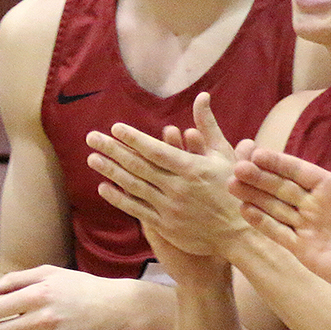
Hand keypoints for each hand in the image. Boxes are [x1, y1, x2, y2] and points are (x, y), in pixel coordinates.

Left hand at [86, 93, 244, 256]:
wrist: (238, 234)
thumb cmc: (233, 188)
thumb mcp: (224, 155)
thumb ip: (208, 126)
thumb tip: (201, 96)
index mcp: (192, 168)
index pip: (156, 151)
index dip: (134, 139)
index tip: (115, 128)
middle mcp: (178, 187)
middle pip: (138, 166)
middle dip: (112, 150)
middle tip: (91, 137)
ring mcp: (169, 208)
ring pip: (134, 186)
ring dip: (110, 171)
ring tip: (92, 158)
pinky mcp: (165, 226)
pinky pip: (137, 209)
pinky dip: (119, 198)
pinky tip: (103, 187)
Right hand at [231, 127, 330, 299]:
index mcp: (330, 186)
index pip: (297, 170)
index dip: (277, 162)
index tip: (255, 152)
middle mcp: (314, 204)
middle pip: (280, 187)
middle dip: (258, 177)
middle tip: (236, 168)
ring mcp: (306, 226)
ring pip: (273, 207)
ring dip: (253, 196)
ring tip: (231, 185)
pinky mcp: (301, 248)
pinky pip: (276, 232)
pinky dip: (260, 222)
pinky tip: (244, 210)